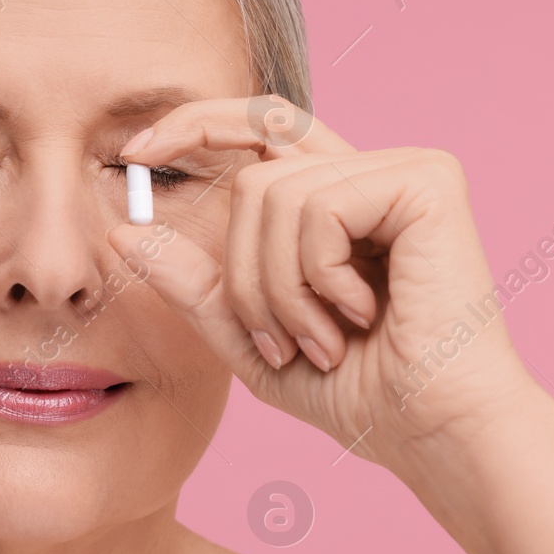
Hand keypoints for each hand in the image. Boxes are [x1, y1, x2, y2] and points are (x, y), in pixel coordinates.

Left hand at [107, 95, 537, 475]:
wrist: (430, 430)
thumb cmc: (359, 393)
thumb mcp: (251, 338)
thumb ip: (193, 284)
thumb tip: (123, 229)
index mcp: (340, 199)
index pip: (261, 127)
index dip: (197, 124)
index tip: (135, 153)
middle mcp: (374, 172)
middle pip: (252, 170)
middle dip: (242, 271)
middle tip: (278, 340)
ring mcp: (404, 170)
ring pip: (271, 194)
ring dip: (279, 288)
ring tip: (323, 339)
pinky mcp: (426, 181)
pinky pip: (316, 206)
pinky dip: (317, 275)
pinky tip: (362, 313)